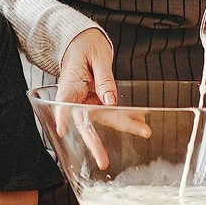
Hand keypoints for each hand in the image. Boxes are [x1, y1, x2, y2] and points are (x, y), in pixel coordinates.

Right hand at [55, 29, 150, 169]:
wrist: (82, 42)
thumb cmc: (85, 47)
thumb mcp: (97, 58)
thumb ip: (103, 79)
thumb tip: (110, 99)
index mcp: (69, 86)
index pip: (63, 104)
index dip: (63, 118)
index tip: (62, 131)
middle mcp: (76, 99)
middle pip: (84, 123)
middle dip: (95, 144)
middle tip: (102, 162)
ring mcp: (86, 102)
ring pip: (104, 119)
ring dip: (123, 126)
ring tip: (144, 131)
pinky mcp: (97, 101)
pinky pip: (111, 111)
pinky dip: (126, 116)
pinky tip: (140, 121)